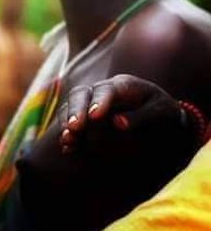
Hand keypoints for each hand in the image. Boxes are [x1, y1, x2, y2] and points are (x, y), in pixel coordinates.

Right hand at [58, 74, 183, 154]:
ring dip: (67, 120)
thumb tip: (118, 124)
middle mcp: (103, 90)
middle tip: (74, 127)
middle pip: (82, 93)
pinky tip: (67, 145)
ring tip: (66, 139)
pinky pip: (71, 118)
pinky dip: (67, 131)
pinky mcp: (86, 114)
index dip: (100, 102)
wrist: (160, 115)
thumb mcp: (161, 111)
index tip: (94, 117)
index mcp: (123, 85)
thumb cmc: (164, 111)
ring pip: (72, 105)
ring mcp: (92, 100)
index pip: (107, 90)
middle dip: (76, 110)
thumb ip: (141, 116)